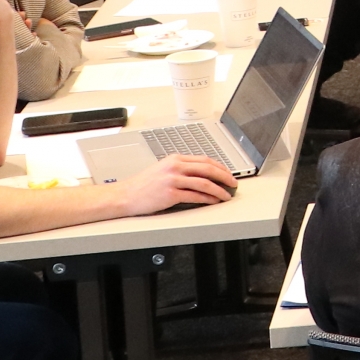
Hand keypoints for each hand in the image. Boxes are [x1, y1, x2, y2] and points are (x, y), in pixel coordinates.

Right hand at [114, 155, 237, 214]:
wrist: (125, 195)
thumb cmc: (143, 184)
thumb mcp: (163, 168)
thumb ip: (182, 168)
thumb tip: (203, 174)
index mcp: (175, 158)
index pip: (204, 160)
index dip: (220, 167)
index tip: (228, 173)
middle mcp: (175, 166)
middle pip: (208, 169)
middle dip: (225, 176)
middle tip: (234, 183)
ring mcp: (173, 180)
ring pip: (204, 183)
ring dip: (219, 190)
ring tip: (227, 195)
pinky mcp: (170, 194)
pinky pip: (195, 196)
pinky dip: (208, 199)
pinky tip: (213, 201)